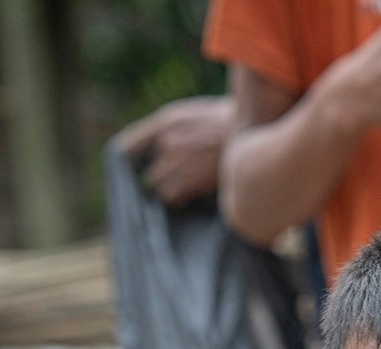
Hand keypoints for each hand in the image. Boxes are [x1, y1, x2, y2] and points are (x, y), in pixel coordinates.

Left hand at [117, 97, 235, 206]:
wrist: (253, 132)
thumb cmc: (228, 125)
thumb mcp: (194, 115)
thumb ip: (172, 131)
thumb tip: (157, 151)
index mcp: (165, 122)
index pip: (128, 147)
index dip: (128, 163)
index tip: (132, 173)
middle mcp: (166, 141)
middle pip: (148, 173)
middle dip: (160, 180)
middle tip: (175, 184)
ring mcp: (177, 162)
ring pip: (160, 189)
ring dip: (172, 192)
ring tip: (189, 189)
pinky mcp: (189, 182)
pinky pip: (173, 199)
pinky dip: (182, 201)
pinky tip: (195, 195)